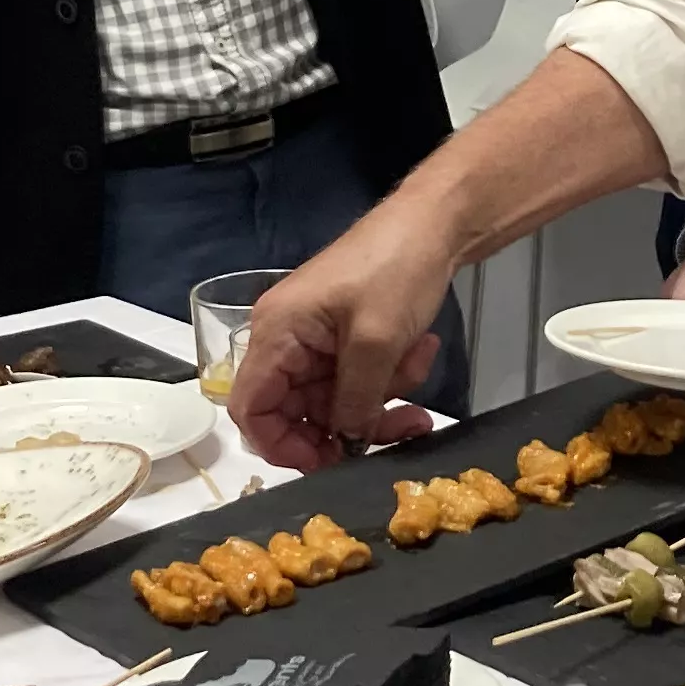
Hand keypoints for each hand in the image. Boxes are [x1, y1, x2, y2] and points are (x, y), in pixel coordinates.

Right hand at [233, 215, 453, 470]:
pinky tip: (421, 351)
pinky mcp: (346, 338)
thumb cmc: (395, 269)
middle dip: (351, 423)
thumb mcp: (376, 342)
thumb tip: (344, 442)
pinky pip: (360, 379)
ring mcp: (317, 339)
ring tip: (418, 367)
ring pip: (338, 399)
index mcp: (276, 334)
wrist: (434, 224)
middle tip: (397, 429)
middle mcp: (287, 339)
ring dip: (382, 397)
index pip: (250, 409)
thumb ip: (354, 401)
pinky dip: (391, 376)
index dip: (280, 445)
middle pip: (300, 411)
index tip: (325, 460)